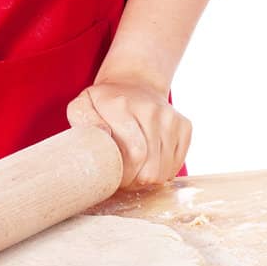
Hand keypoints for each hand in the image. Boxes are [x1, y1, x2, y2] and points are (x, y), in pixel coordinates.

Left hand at [66, 76, 191, 189]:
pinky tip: (149, 161)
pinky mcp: (184, 126)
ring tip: (135, 169)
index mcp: (122, 105)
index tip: (113, 176)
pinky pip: (176, 165)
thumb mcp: (82, 106)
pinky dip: (162, 171)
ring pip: (164, 169)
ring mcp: (171, 117)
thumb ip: (83, 121)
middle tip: (123, 178)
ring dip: (148, 178)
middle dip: (135, 181)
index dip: (124, 175)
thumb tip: (104, 135)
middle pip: (150, 167)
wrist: (134, 84)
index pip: (134, 153)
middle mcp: (151, 109)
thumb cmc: (104, 103)